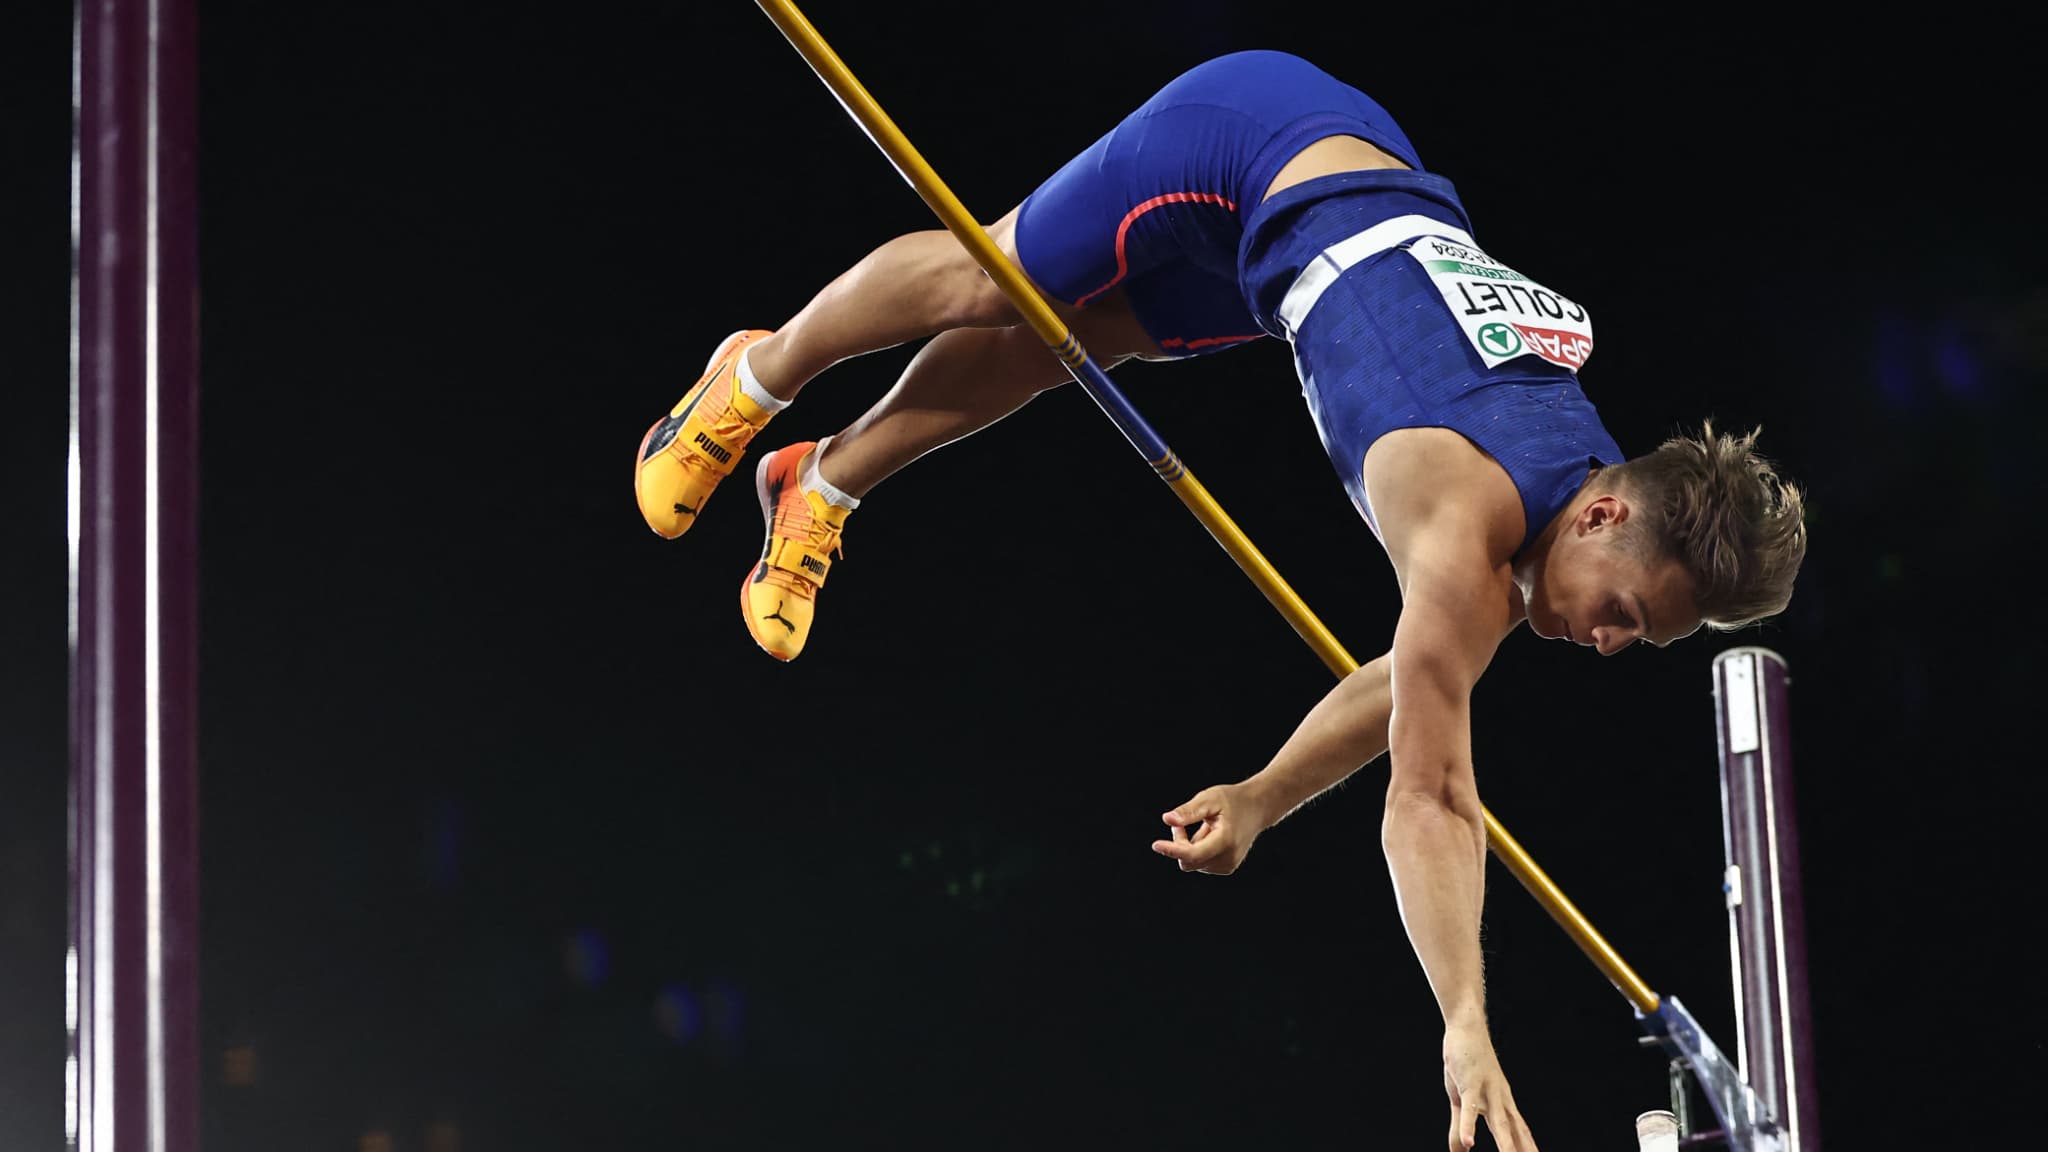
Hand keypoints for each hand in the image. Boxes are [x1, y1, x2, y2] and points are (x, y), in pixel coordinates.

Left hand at [1150, 783, 1269, 874]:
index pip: (1192, 853)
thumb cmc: (1232, 800)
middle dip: (1179, 844)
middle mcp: (1228, 858)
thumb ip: (1189, 811)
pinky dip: (1198, 851)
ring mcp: (1228, 865)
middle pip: (1188, 860)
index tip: (1155, 844)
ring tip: (1204, 826)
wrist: (1257, 808)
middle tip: (1181, 823)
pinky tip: (1210, 835)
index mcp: (1225, 841)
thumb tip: (1167, 819)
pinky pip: (1200, 864)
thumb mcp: (1209, 799)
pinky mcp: (1227, 868)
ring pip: (1193, 863)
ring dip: (1189, 846)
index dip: (1172, 850)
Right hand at [1441, 1022, 1536, 1151]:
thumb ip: (1460, 1127)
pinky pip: (1469, 1108)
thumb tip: (1463, 1149)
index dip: (1528, 1148)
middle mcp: (1500, 1099)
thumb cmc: (1465, 1064)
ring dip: (1506, 1146)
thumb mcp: (1459, 1100)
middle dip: (1524, 1151)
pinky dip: (1469, 1126)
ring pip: (1499, 1123)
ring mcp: (1486, 1091)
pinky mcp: (1469, 1083)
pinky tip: (1469, 1143)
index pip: (1520, 1133)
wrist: (1467, 1027)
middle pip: (1516, 1132)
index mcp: (1502, 1104)